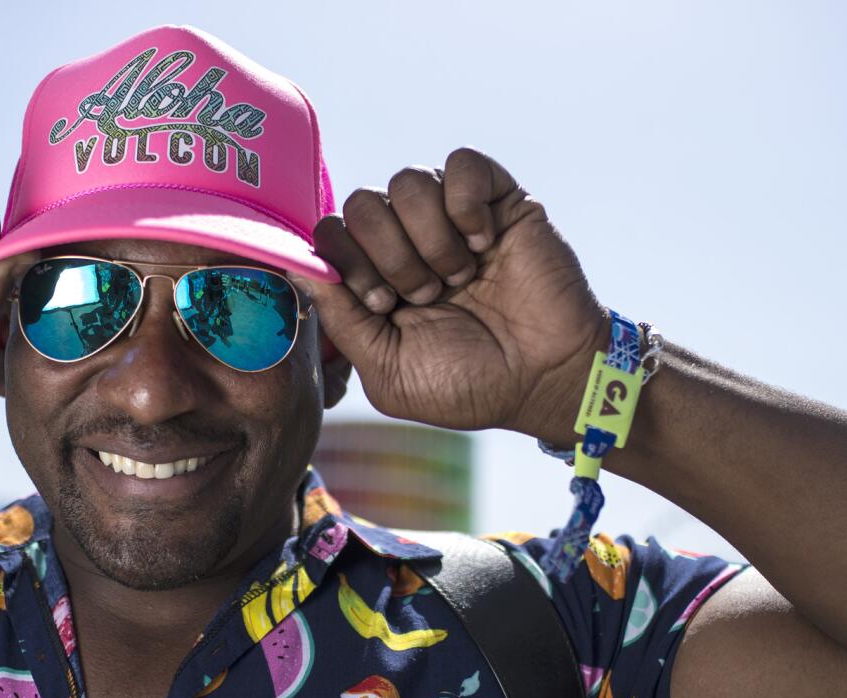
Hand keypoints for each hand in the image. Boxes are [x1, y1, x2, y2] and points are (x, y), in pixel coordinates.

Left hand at [302, 148, 609, 444]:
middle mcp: (409, 240)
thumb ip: (341, 320)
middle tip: (424, 295)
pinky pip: (461, 164)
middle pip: (362, 202)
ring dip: (430, 238)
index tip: (380, 302)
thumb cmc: (470, 385)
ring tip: (458, 277)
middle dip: (388, 255)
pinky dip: (466, 204)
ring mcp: (452, 216)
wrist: (547, 379)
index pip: (331, 233)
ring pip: (408, 181)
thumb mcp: (388, 370)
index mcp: (376, 278)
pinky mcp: (498, 198)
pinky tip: (484, 245)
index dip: (346, 260)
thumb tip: (298, 266)